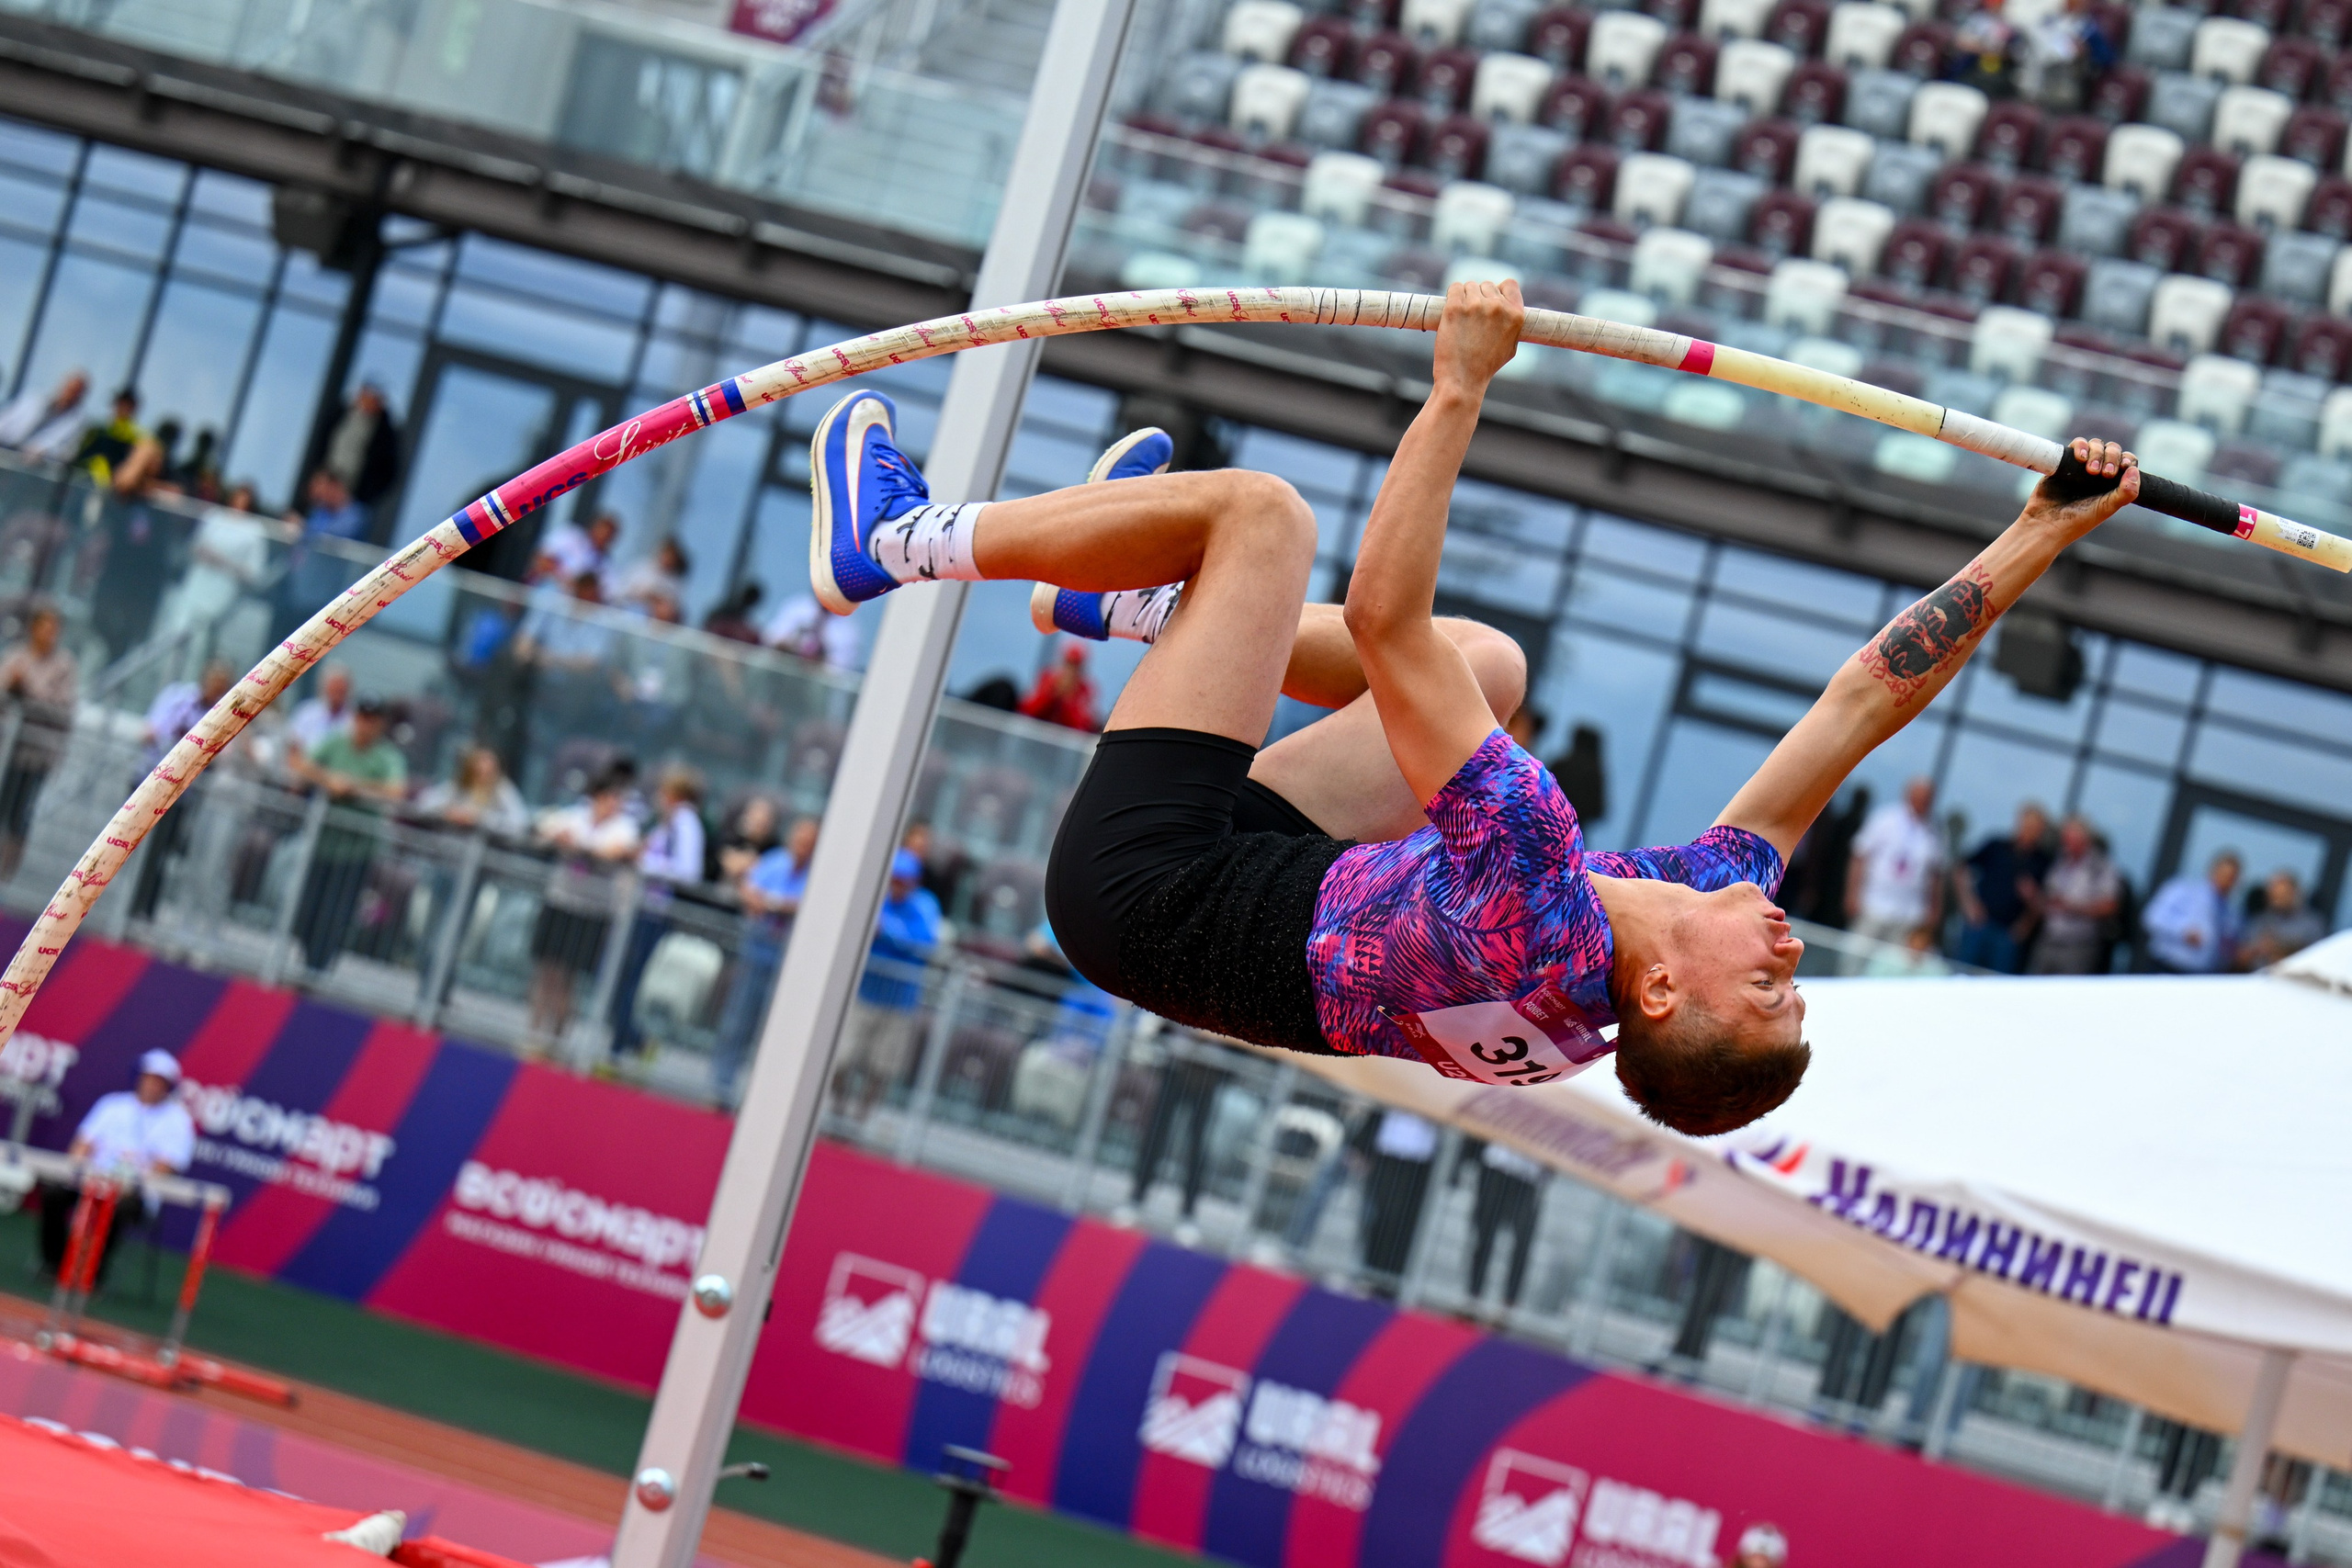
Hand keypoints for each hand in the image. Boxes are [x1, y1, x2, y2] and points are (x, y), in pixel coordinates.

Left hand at [1432, 278, 1524, 394]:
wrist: (1463, 380)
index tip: (1491, 300)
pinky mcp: (1455, 308)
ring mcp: (1475, 305)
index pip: (1510, 284)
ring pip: (1469, 286)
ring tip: (1462, 319)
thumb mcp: (1511, 346)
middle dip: (1479, 297)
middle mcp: (1497, 307)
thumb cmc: (1486, 366)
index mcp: (1516, 315)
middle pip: (1487, 285)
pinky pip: (1454, 288)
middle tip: (1472, 318)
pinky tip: (1452, 311)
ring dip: (1464, 298)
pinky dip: (1452, 297)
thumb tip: (1506, 306)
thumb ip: (1511, 323)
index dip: (1499, 290)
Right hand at [2022, 437, 2139, 542]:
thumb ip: (2126, 492)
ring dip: (2097, 452)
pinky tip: (2080, 458)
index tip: (2124, 468)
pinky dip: (2081, 446)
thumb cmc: (2077, 521)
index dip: (2127, 460)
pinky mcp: (2063, 462)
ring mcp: (2080, 466)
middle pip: (2112, 450)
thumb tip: (2134, 470)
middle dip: (2111, 457)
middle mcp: (2097, 473)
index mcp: (2112, 484)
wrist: (2045, 524)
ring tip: (2089, 469)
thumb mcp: (2107, 509)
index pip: (2127, 463)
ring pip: (2095, 445)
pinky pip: (2076, 445)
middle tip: (2104, 474)